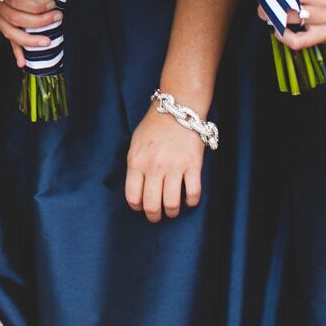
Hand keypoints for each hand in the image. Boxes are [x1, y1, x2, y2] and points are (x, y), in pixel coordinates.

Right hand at [0, 0, 59, 69]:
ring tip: (47, 42)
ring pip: (10, 33)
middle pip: (15, 18)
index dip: (35, 5)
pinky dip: (16, 52)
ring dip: (30, 40)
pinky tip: (22, 63)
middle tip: (57, 17)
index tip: (52, 4)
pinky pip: (8, 41)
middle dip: (39, 20)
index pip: (17, 1)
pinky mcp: (0, 26)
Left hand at [125, 106, 206, 222]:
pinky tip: (189, 200)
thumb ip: (135, 166)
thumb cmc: (154, 126)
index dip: (137, 207)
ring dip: (172, 212)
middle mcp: (154, 167)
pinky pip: (193, 194)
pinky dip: (191, 202)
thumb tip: (137, 190)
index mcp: (136, 161)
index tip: (141, 207)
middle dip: (154, 216)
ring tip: (172, 210)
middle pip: (152, 205)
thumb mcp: (135, 144)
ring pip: (172, 204)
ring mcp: (174, 167)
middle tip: (157, 217)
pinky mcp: (193, 165)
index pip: (133, 197)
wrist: (178, 109)